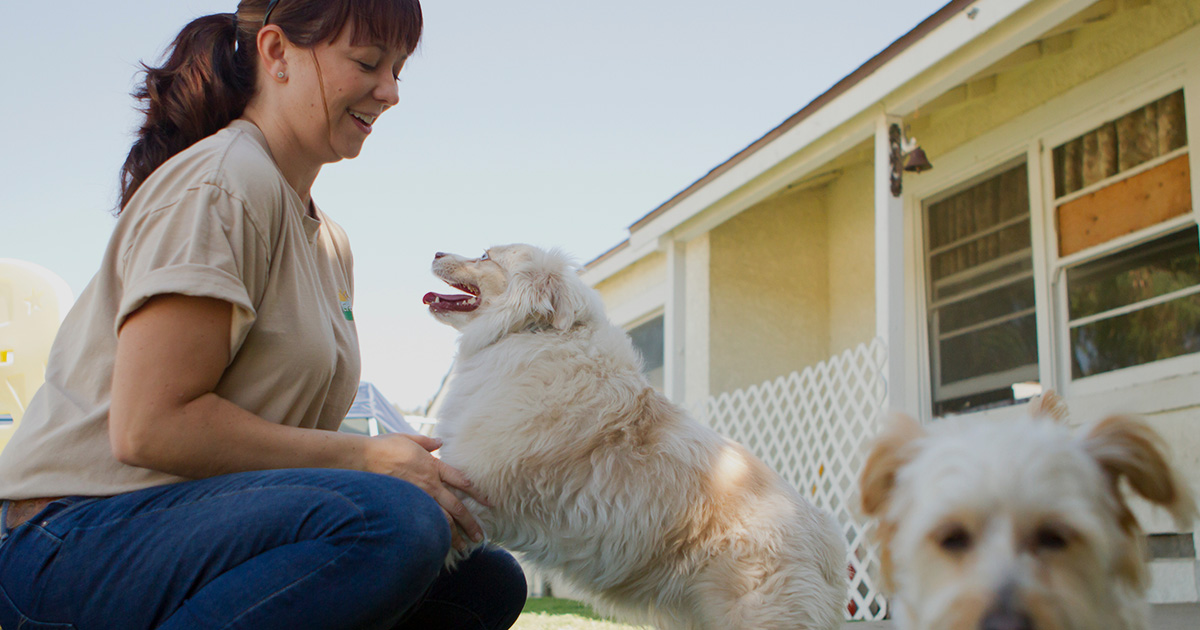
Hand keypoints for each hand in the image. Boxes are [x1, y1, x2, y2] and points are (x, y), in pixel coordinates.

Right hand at [364, 433, 489, 551]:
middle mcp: (429, 484)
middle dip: (470, 522)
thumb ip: (427, 442)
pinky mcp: (403, 506)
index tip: (488, 502)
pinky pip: (422, 523)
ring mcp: (417, 497)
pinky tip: (437, 545)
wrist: (362, 458)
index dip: (477, 493)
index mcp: (433, 466)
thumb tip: (439, 441)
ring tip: (463, 547)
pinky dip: (432, 535)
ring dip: (454, 535)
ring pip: (441, 520)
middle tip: (480, 535)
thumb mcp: (409, 438)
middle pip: (456, 507)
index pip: (462, 481)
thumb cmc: (383, 446)